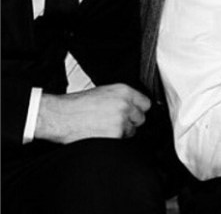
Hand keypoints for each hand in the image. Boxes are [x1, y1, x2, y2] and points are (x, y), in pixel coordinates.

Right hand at [35, 84, 150, 143]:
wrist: (61, 116)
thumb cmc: (78, 104)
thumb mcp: (105, 92)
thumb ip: (123, 98)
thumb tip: (134, 106)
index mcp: (124, 91)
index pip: (146, 104)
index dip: (138, 110)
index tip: (134, 114)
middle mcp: (125, 104)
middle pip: (141, 119)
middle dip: (131, 122)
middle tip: (115, 122)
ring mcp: (120, 120)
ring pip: (131, 132)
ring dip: (121, 133)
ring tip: (104, 127)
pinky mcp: (114, 135)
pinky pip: (120, 142)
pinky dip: (113, 141)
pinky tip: (100, 135)